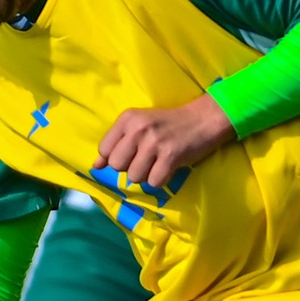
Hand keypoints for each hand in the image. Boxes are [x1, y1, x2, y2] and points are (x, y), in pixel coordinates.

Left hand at [98, 95, 233, 188]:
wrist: (204, 118)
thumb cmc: (170, 124)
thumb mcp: (139, 126)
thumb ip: (116, 144)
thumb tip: (95, 166)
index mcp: (127, 119)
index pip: (104, 150)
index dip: (115, 159)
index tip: (131, 155)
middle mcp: (138, 129)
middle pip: (117, 166)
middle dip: (130, 168)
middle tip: (146, 160)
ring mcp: (154, 142)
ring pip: (134, 177)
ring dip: (146, 176)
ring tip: (158, 163)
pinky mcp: (171, 156)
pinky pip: (154, 182)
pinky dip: (161, 180)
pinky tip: (169, 168)